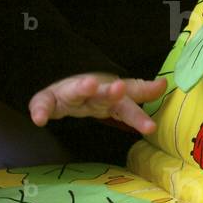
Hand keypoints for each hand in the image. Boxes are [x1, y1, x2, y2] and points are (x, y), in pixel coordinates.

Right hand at [29, 72, 166, 135]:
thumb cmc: (94, 92)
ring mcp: (70, 95)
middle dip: (111, 91)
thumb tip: (164, 85)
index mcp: (110, 94)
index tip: (151, 123)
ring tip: (88, 85)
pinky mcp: (49, 100)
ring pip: (76, 91)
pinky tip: (38, 119)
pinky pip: (43, 104)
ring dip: (82, 88)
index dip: (137, 114)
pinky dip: (40, 110)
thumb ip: (140, 91)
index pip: (127, 103)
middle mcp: (93, 92)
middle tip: (120, 88)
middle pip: (103, 92)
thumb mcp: (118, 95)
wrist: (60, 79)